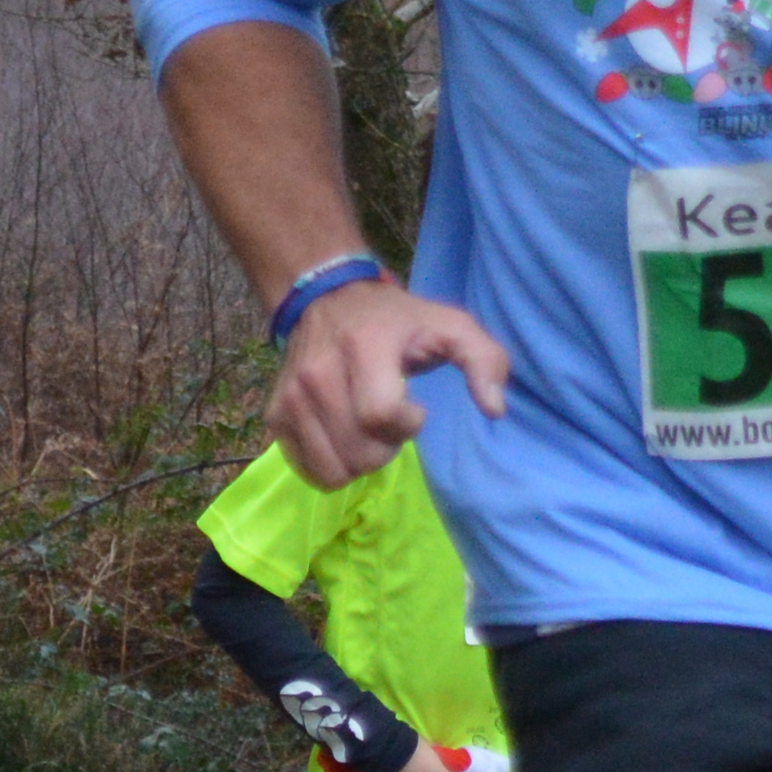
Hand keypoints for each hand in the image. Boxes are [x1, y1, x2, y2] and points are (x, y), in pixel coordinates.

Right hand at [270, 270, 515, 486]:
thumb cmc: (398, 320)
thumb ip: (485, 361)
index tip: (415, 408)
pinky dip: (334, 466)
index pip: (381, 416)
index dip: (407, 424)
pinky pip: (310, 472)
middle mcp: (317, 373)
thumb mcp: (452, 326)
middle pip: (361, 453)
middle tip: (389, 417)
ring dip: (362, 460)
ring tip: (365, 427)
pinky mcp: (276, 417)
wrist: (326, 299)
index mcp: (363, 347)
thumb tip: (495, 410)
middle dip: (388, 446)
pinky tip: (344, 438)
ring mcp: (291, 397)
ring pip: (336, 470)